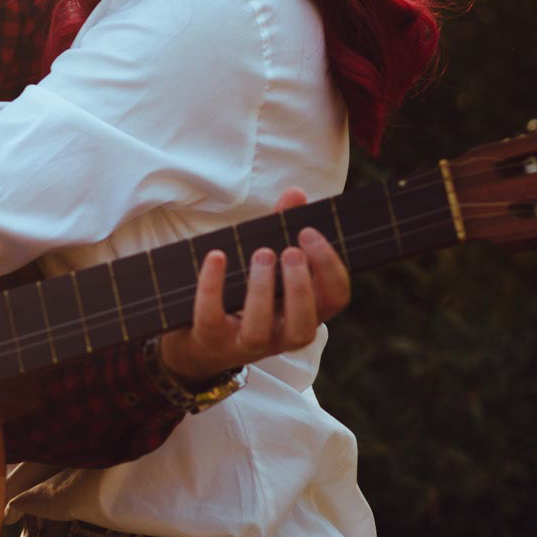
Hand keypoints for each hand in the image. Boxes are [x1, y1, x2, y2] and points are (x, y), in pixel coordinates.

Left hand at [157, 188, 350, 385]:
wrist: (200, 338)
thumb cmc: (245, 293)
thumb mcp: (268, 263)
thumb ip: (282, 229)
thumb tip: (295, 193)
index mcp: (305, 313)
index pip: (335, 299)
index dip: (329, 268)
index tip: (309, 233)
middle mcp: (282, 335)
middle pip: (304, 323)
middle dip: (300, 286)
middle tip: (290, 250)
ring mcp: (246, 343)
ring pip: (261, 329)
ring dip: (262, 289)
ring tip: (261, 253)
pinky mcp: (212, 339)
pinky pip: (211, 317)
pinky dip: (212, 286)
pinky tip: (216, 256)